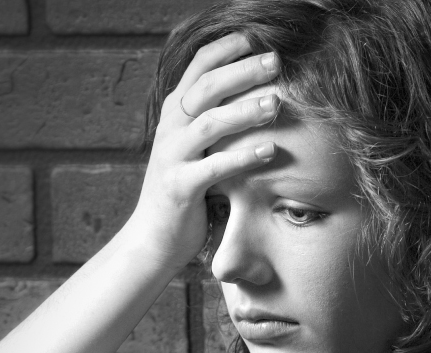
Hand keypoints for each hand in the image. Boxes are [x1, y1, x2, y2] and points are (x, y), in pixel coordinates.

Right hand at [127, 33, 280, 270]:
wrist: (153, 237)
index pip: (198, 67)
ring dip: (245, 110)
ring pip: (209, 123)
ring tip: (276, 104)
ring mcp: (172, 157)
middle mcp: (171, 129)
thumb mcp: (195, 147)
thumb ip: (214, 119)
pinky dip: (243, 156)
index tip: (258, 36)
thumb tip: (259, 93)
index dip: (227, 48)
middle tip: (276, 60)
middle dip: (242, 70)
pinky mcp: (180, 187)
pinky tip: (269, 150)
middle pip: (206, 87)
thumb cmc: (184, 189)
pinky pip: (214, 167)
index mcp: (176, 114)